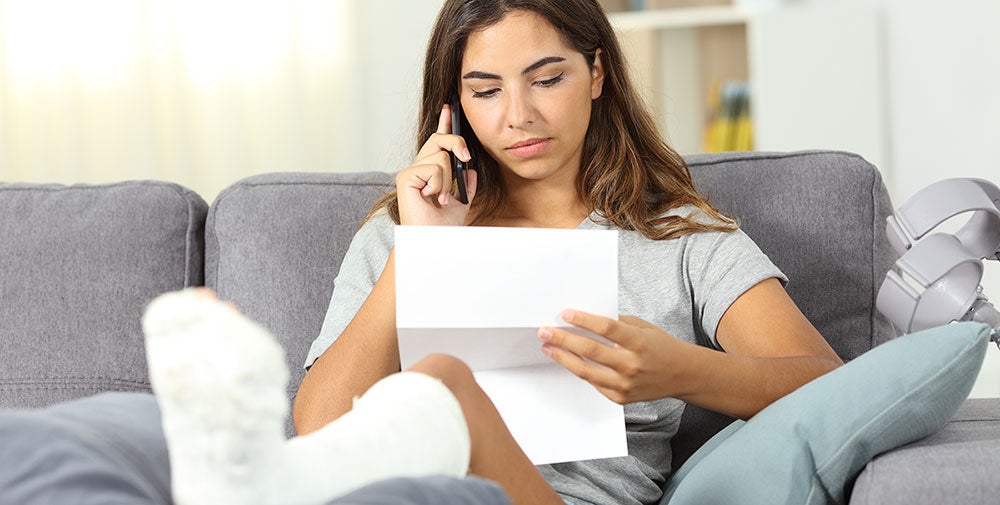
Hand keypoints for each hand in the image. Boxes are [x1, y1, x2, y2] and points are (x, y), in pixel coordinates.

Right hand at [396, 104, 476, 225]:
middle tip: (467, 158)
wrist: (434, 239)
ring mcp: (410, 172)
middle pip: (439, 140)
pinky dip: (439, 185)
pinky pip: (434, 169)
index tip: (448, 107)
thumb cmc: (444, 225)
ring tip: (441, 198)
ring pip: (441, 157)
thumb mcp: (462, 202)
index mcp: (431, 171)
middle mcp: (419, 168)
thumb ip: (466, 185)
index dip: (443, 124)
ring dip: (448, 180)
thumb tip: (470, 171)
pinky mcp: (405, 177)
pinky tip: (431, 198)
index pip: (437, 142)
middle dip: (457, 143)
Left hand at [538, 310, 684, 404]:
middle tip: (545, 332)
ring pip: (585, 371)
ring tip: (548, 348)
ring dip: (563, 358)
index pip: (606, 328)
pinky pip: (593, 383)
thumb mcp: (642, 327)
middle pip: (590, 351)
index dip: (583, 320)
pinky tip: (567, 361)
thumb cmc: (660, 347)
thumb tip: (584, 319)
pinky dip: (579, 371)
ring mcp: (625, 384)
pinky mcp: (620, 397)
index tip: (565, 314)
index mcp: (638, 342)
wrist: (681, 374)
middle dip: (563, 340)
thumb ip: (617, 323)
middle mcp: (631, 365)